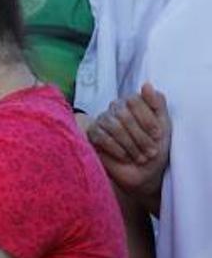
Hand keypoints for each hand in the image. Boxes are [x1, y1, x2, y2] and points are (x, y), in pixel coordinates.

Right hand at [88, 84, 170, 202]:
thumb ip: (157, 104)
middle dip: (140, 137)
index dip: (147, 119)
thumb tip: (146, 84)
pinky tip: (125, 157)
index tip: (158, 136)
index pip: (134, 100)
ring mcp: (102, 120)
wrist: (143, 173)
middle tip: (150, 153)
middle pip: (124, 115)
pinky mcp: (93, 135)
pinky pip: (102, 138)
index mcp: (133, 103)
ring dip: (131, 145)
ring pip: (113, 126)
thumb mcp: (164, 125)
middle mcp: (116, 108)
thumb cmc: (155, 148)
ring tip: (140, 158)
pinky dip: (117, 149)